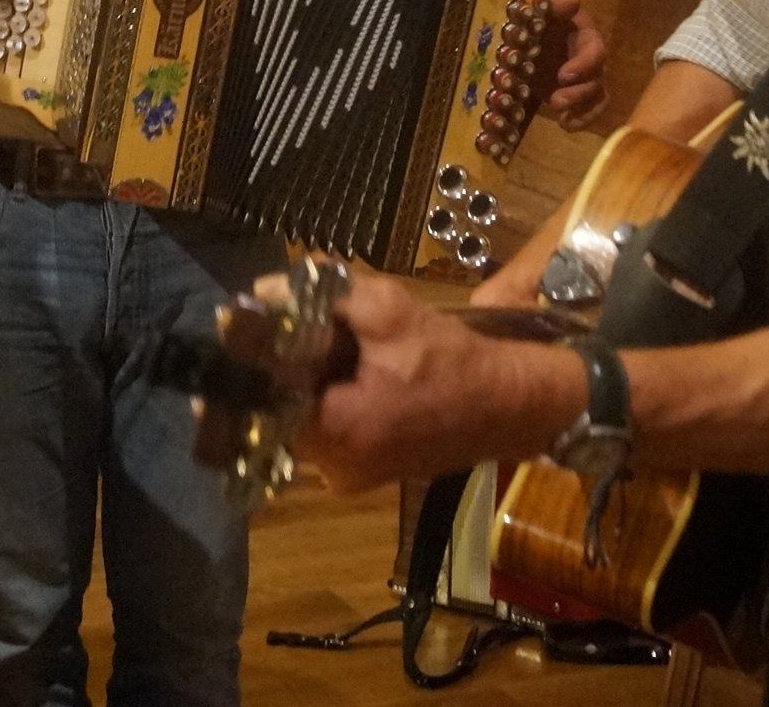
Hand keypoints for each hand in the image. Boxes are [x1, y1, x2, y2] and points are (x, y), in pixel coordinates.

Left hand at [271, 270, 545, 493]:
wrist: (508, 405)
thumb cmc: (450, 360)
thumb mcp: (389, 311)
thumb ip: (321, 295)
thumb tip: (264, 291)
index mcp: (335, 434)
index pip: (263, 394)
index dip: (260, 354)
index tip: (262, 324)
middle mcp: (332, 469)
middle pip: (280, 406)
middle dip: (289, 364)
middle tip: (305, 327)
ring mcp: (347, 478)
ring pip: (303, 418)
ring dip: (311, 381)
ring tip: (336, 348)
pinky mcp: (363, 474)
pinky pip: (328, 430)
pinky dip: (332, 399)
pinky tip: (355, 373)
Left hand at [538, 0, 613, 133]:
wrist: (530, 38)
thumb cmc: (540, 21)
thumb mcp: (544, 11)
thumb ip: (555, 6)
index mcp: (586, 36)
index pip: (596, 51)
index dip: (584, 65)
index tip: (564, 75)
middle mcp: (591, 59)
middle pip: (597, 78)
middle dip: (579, 92)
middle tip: (557, 100)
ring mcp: (586, 78)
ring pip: (595, 96)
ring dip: (580, 107)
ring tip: (559, 114)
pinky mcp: (578, 95)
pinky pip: (590, 110)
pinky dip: (581, 120)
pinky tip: (565, 125)